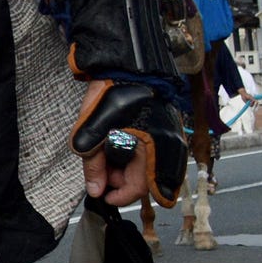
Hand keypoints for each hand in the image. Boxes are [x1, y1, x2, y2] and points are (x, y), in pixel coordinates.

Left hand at [72, 79, 185, 208]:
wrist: (127, 66)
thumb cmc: (112, 93)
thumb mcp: (93, 131)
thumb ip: (93, 164)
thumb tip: (95, 190)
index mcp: (155, 150)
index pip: (140, 188)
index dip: (119, 196)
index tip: (102, 196)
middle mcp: (168, 148)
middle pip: (143, 180)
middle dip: (119, 180)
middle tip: (98, 171)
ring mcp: (168, 140)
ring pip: (144, 168)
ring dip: (123, 168)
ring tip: (102, 156)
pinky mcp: (163, 132)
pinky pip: (149, 154)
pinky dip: (132, 156)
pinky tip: (114, 147)